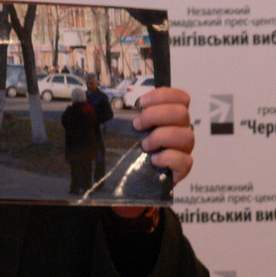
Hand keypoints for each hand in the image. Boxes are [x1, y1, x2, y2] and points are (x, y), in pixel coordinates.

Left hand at [112, 87, 193, 219]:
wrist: (129, 181)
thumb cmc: (128, 151)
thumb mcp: (122, 131)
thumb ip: (116, 115)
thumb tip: (89, 104)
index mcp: (169, 117)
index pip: (180, 97)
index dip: (163, 95)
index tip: (141, 103)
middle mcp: (180, 130)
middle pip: (182, 112)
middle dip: (156, 115)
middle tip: (137, 125)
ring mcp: (183, 149)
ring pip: (186, 135)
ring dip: (161, 136)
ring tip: (144, 145)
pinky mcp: (182, 168)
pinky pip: (185, 160)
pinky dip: (168, 158)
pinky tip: (153, 160)